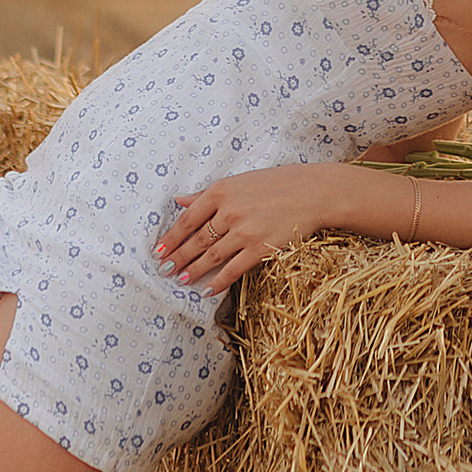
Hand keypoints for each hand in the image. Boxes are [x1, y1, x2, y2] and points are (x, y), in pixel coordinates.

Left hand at [153, 165, 339, 293]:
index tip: (158, 250)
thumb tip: (178, 200)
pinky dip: (218, 282)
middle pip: (196, 241)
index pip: (187, 219)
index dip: (171, 237)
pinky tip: (207, 290)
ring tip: (179, 280)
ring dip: (193, 271)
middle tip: (163, 269)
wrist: (313, 192)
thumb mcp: (238, 181)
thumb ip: (206, 194)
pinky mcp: (261, 248)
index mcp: (221, 192)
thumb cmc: (276, 184)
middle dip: (177, 257)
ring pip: (211, 257)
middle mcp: (229, 212)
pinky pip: (233, 269)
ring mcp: (245, 231)